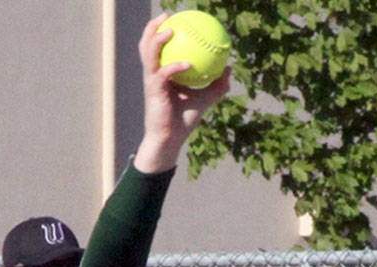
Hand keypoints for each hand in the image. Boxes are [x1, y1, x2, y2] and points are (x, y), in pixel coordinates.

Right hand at [134, 13, 230, 172]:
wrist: (171, 140)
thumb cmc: (185, 121)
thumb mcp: (205, 99)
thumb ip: (217, 84)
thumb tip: (230, 68)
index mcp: (161, 73)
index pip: (158, 48)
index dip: (163, 30)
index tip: (176, 18)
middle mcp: (153, 74)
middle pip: (146, 44)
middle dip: (153, 27)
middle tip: (167, 15)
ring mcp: (150, 81)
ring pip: (148, 54)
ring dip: (157, 39)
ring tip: (171, 30)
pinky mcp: (153, 91)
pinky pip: (163, 74)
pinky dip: (175, 67)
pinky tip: (188, 64)